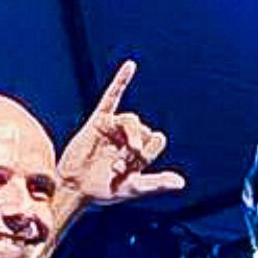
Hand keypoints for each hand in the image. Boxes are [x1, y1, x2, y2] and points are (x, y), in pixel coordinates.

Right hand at [57, 61, 184, 206]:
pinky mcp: (99, 121)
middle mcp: (130, 137)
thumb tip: (182, 183)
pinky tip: (130, 66)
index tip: (132, 170)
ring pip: (131, 120)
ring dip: (131, 136)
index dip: (149, 153)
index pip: (157, 140)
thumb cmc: (105, 191)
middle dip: (136, 148)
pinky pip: (111, 97)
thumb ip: (157, 184)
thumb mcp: (134, 188)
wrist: (76, 188)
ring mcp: (115, 128)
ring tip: (125, 156)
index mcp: (141, 150)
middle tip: (119, 168)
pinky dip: (121, 80)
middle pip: (145, 130)